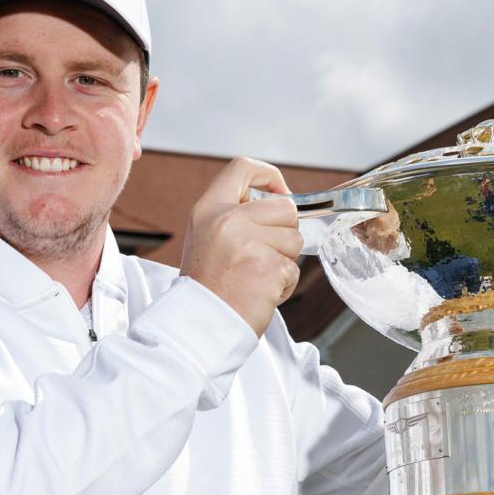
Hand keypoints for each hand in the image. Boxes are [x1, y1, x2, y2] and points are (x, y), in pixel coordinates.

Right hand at [179, 157, 303, 335]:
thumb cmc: (206, 287)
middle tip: (264, 254)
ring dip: (284, 261)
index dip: (270, 177)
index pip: (242, 168)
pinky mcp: (268, 268)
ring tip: (256, 277)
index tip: (280, 194)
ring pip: (294, 239)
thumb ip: (234, 216)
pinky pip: (293, 270)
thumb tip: (280, 204)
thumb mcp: (206, 238)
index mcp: (208, 209)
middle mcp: (227, 220)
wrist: (198, 326)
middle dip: (285, 231)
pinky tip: (259, 292)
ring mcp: (248, 243)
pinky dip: (283, 285)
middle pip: (285, 207)